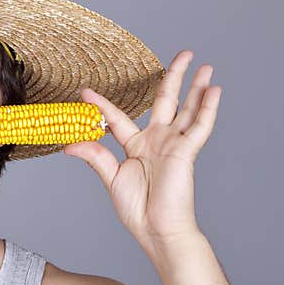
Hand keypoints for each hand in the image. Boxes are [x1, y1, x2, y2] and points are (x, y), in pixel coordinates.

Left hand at [63, 49, 221, 247]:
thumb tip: (69, 144)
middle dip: (174, 77)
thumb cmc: (137, 209)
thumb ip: (95, 157)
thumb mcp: (111, 178)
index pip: (118, 118)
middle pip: (166, 101)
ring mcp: (173, 144)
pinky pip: (200, 126)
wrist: (157, 229)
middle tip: (182, 55)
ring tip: (204, 65)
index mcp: (136, 146)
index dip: (102, 105)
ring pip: (187, 109)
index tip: (85, 92)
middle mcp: (157, 140)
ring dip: (197, 87)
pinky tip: (213, 89)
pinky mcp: (187, 152)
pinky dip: (207, 108)